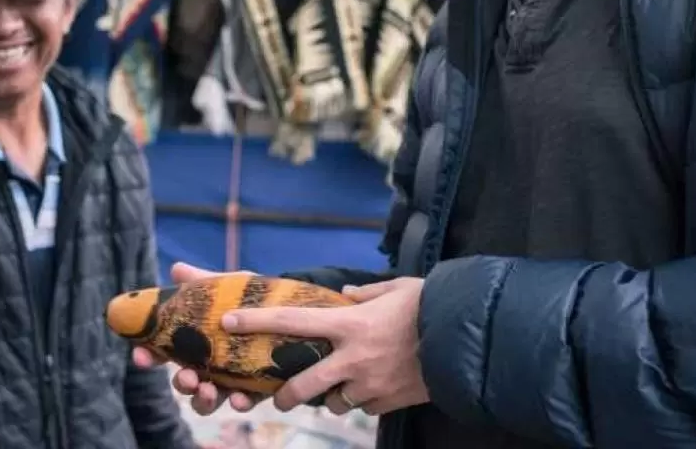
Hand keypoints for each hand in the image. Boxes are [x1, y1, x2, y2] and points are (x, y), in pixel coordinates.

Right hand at [131, 262, 261, 415]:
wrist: (294, 308)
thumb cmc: (254, 300)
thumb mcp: (231, 287)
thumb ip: (205, 282)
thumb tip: (176, 268)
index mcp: (197, 340)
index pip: (165, 351)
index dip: (149, 355)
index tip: (141, 355)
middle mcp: (210, 364)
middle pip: (185, 381)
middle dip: (181, 383)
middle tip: (187, 378)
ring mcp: (232, 379)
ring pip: (208, 399)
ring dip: (202, 400)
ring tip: (207, 391)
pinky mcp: (257, 388)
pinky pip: (244, 401)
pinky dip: (239, 403)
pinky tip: (239, 399)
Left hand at [221, 277, 428, 415]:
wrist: (467, 341)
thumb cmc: (431, 306)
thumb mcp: (397, 288)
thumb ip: (368, 293)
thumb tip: (350, 296)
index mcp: (349, 323)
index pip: (292, 321)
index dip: (256, 321)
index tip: (228, 322)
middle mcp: (352, 357)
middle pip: (301, 384)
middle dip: (284, 395)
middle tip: (279, 396)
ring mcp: (369, 385)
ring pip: (333, 402)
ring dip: (333, 396)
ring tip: (342, 386)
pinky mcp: (386, 403)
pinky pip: (364, 407)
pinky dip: (363, 400)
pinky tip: (375, 387)